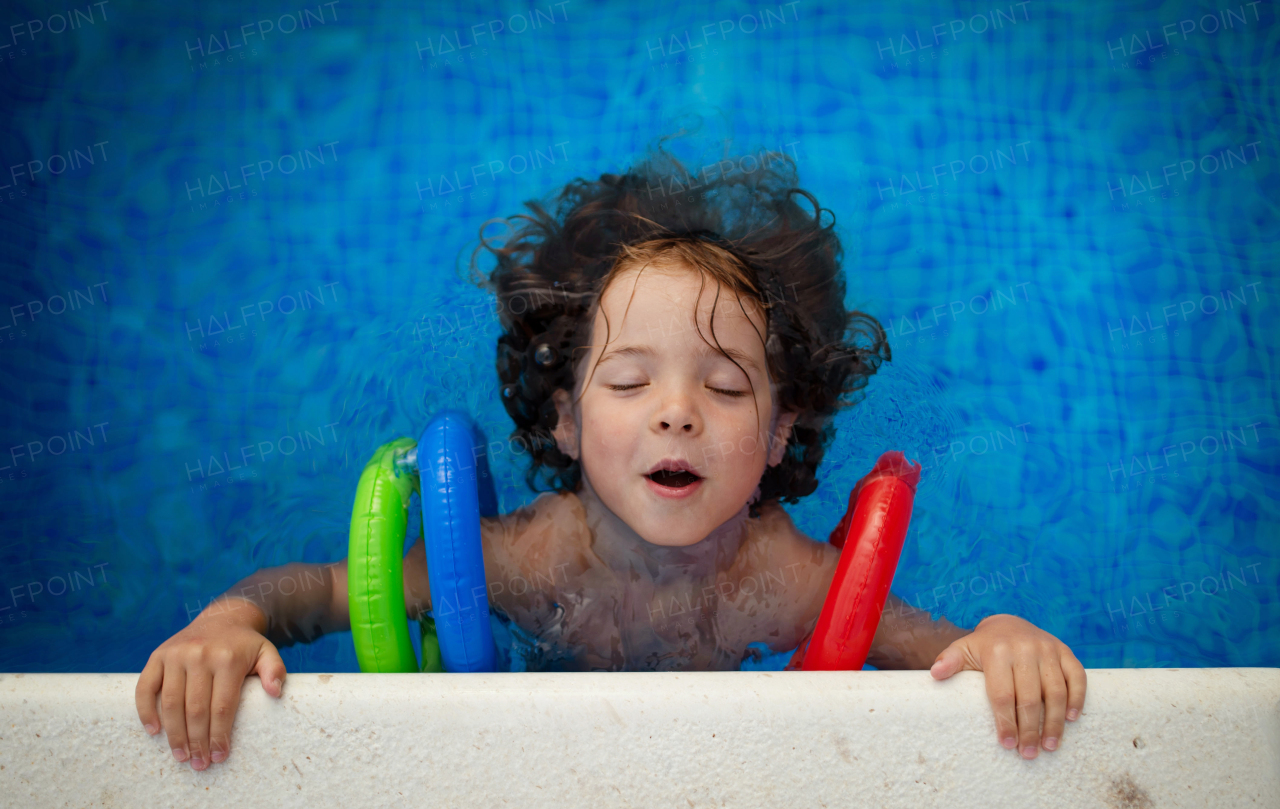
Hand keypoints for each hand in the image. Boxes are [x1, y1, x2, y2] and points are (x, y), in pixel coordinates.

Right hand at [135, 598, 286, 769]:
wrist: (222, 617)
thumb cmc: (244, 645)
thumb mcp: (266, 652)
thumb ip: (275, 670)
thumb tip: (275, 692)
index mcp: (227, 658)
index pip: (222, 707)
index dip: (219, 735)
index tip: (219, 756)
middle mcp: (199, 655)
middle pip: (195, 709)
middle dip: (197, 741)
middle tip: (199, 764)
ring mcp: (175, 655)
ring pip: (171, 703)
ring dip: (174, 734)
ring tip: (181, 756)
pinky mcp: (158, 655)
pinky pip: (145, 688)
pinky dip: (145, 711)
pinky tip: (154, 732)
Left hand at [929, 613, 1085, 759]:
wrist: (1010, 622)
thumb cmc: (985, 646)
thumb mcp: (964, 649)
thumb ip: (950, 661)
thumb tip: (935, 674)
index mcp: (997, 651)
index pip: (1002, 694)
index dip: (1005, 721)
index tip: (1007, 744)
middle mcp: (1025, 649)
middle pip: (1029, 697)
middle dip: (1029, 729)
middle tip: (1028, 753)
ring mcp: (1048, 649)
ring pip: (1055, 691)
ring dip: (1054, 722)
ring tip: (1049, 746)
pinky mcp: (1065, 651)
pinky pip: (1077, 677)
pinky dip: (1077, 698)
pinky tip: (1071, 719)